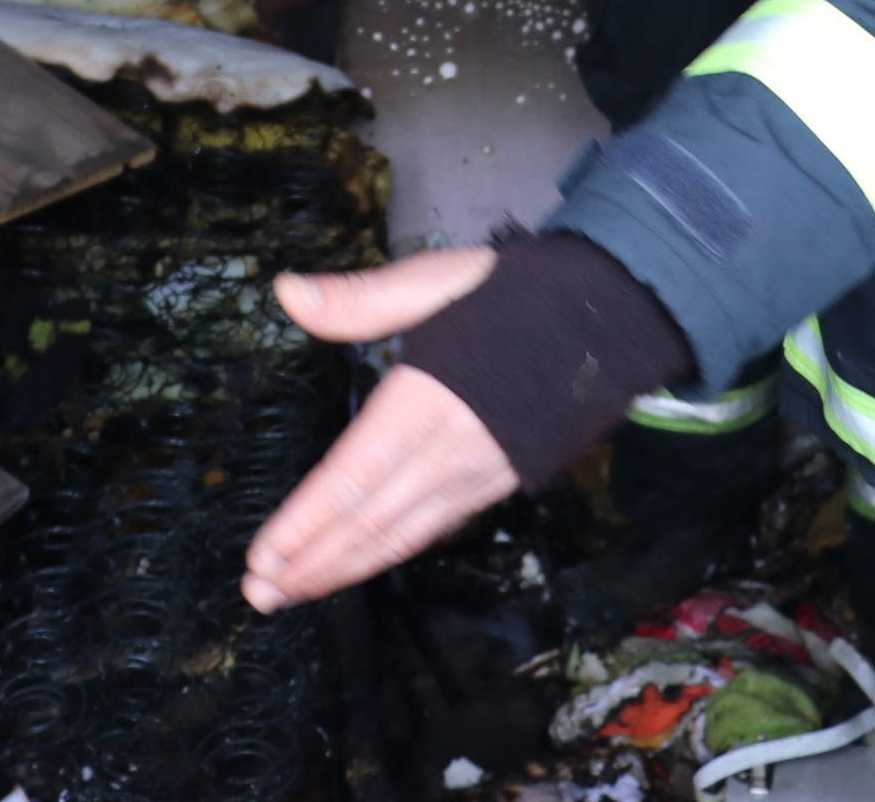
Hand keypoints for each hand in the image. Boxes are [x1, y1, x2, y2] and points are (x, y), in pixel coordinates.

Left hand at [240, 248, 514, 610]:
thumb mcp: (436, 280)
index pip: (352, 478)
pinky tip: (364, 559)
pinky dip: (393, 550)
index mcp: (428, 401)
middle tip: (260, 594)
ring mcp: (482, 475)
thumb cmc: (517, 290)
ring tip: (295, 589)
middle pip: (373, 524)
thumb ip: (359, 299)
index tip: (262, 558)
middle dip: (314, 563)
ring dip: (346, 567)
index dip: (305, 524)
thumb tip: (284, 291)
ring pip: (404, 536)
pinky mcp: (501, 482)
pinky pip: (437, 527)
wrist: (615, 315)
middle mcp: (454, 452)